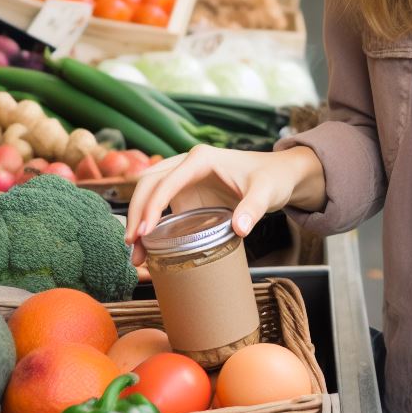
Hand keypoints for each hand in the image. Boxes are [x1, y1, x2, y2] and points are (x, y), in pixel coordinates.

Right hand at [124, 145, 312, 265]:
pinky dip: (148, 222)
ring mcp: (185, 178)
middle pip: (149, 183)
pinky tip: (146, 246)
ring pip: (149, 192)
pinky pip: (160, 204)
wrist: (278, 175)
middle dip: (136, 212)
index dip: (153, 205)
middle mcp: (188, 164)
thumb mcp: (266, 192)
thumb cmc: (272, 178)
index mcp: (202, 158)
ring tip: (136, 254)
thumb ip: (254, 208)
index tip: (145, 232)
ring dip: (137, 219)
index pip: (167, 180)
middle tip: (133, 245)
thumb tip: (240, 229)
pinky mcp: (186, 192)